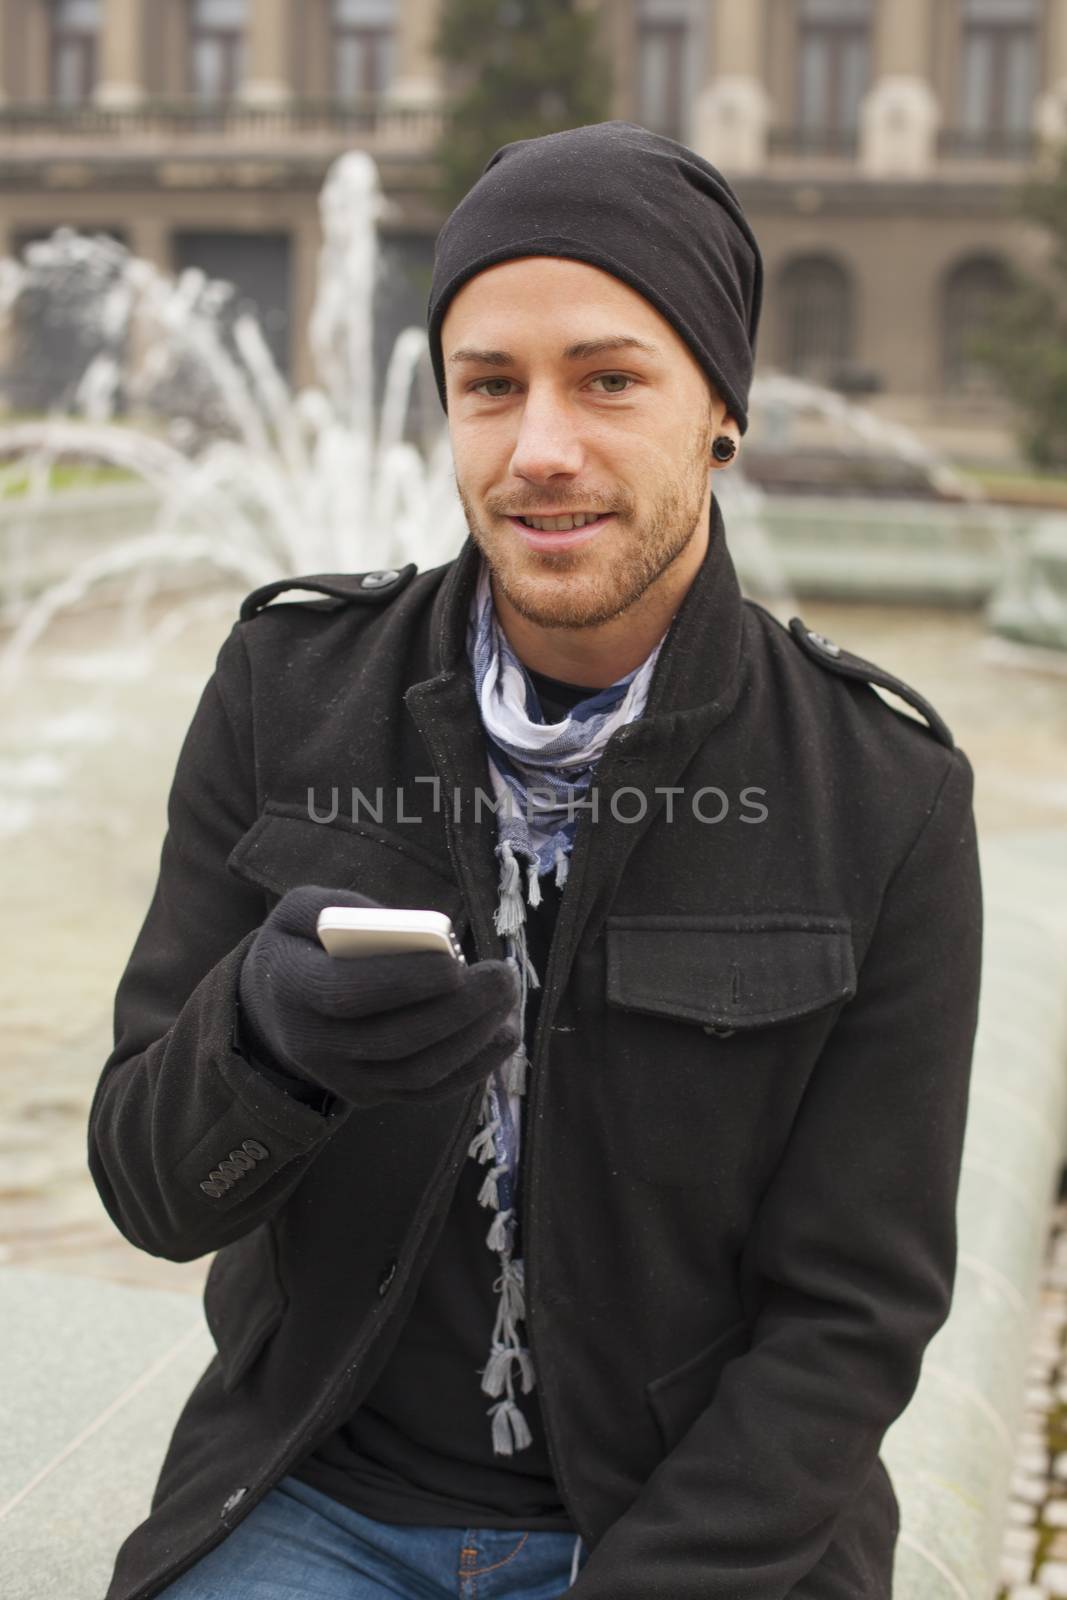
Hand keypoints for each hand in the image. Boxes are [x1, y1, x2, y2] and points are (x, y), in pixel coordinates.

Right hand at [238, 885, 520, 1107]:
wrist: (273, 1006)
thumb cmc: (303, 943)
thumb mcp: (304, 908)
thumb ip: (349, 909)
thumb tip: (416, 931)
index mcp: (291, 988)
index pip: (346, 993)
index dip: (402, 981)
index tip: (455, 963)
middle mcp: (312, 1045)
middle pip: (393, 1040)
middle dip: (458, 1010)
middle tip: (504, 977)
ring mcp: (342, 1078)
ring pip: (417, 1072)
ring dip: (473, 1038)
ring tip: (509, 1000)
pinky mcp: (369, 1096)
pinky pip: (427, 1092)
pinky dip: (472, 1067)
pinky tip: (505, 1033)